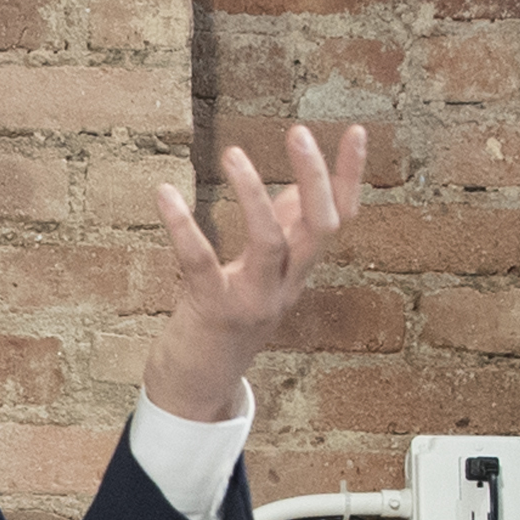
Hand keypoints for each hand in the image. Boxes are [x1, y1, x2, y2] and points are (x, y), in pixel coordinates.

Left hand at [143, 124, 365, 421]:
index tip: (354, 132)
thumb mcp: (260, 277)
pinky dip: (182, 226)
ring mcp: (252, 300)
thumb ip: (281, 234)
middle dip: (316, 178)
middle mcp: (285, 287)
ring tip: (232, 154)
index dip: (350, 177)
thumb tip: (295, 188)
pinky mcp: (212, 310)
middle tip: (297, 132)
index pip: (339, 220)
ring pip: (269, 241)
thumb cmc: (225, 324)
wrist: (198, 388)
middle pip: (320, 228)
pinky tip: (164, 194)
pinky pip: (200, 261)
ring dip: (253, 195)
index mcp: (299, 273)